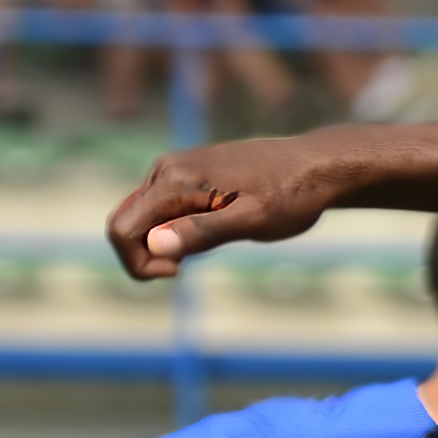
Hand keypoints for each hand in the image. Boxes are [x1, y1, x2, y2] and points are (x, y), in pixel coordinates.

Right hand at [104, 131, 352, 280]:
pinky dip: (174, 231)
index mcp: (173, 181)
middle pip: (123, 224)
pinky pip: (160, 209)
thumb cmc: (290, 196)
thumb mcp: (251, 222)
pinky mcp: (187, 173)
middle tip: (190, 265)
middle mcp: (165, 169)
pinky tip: (214, 230)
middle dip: (145, 256)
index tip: (180, 271)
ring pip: (141, 218)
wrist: (317, 166)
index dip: (139, 264)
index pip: (120, 231)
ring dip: (162, 244)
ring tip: (214, 242)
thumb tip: (156, 246)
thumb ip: (202, 232)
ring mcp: (174, 169)